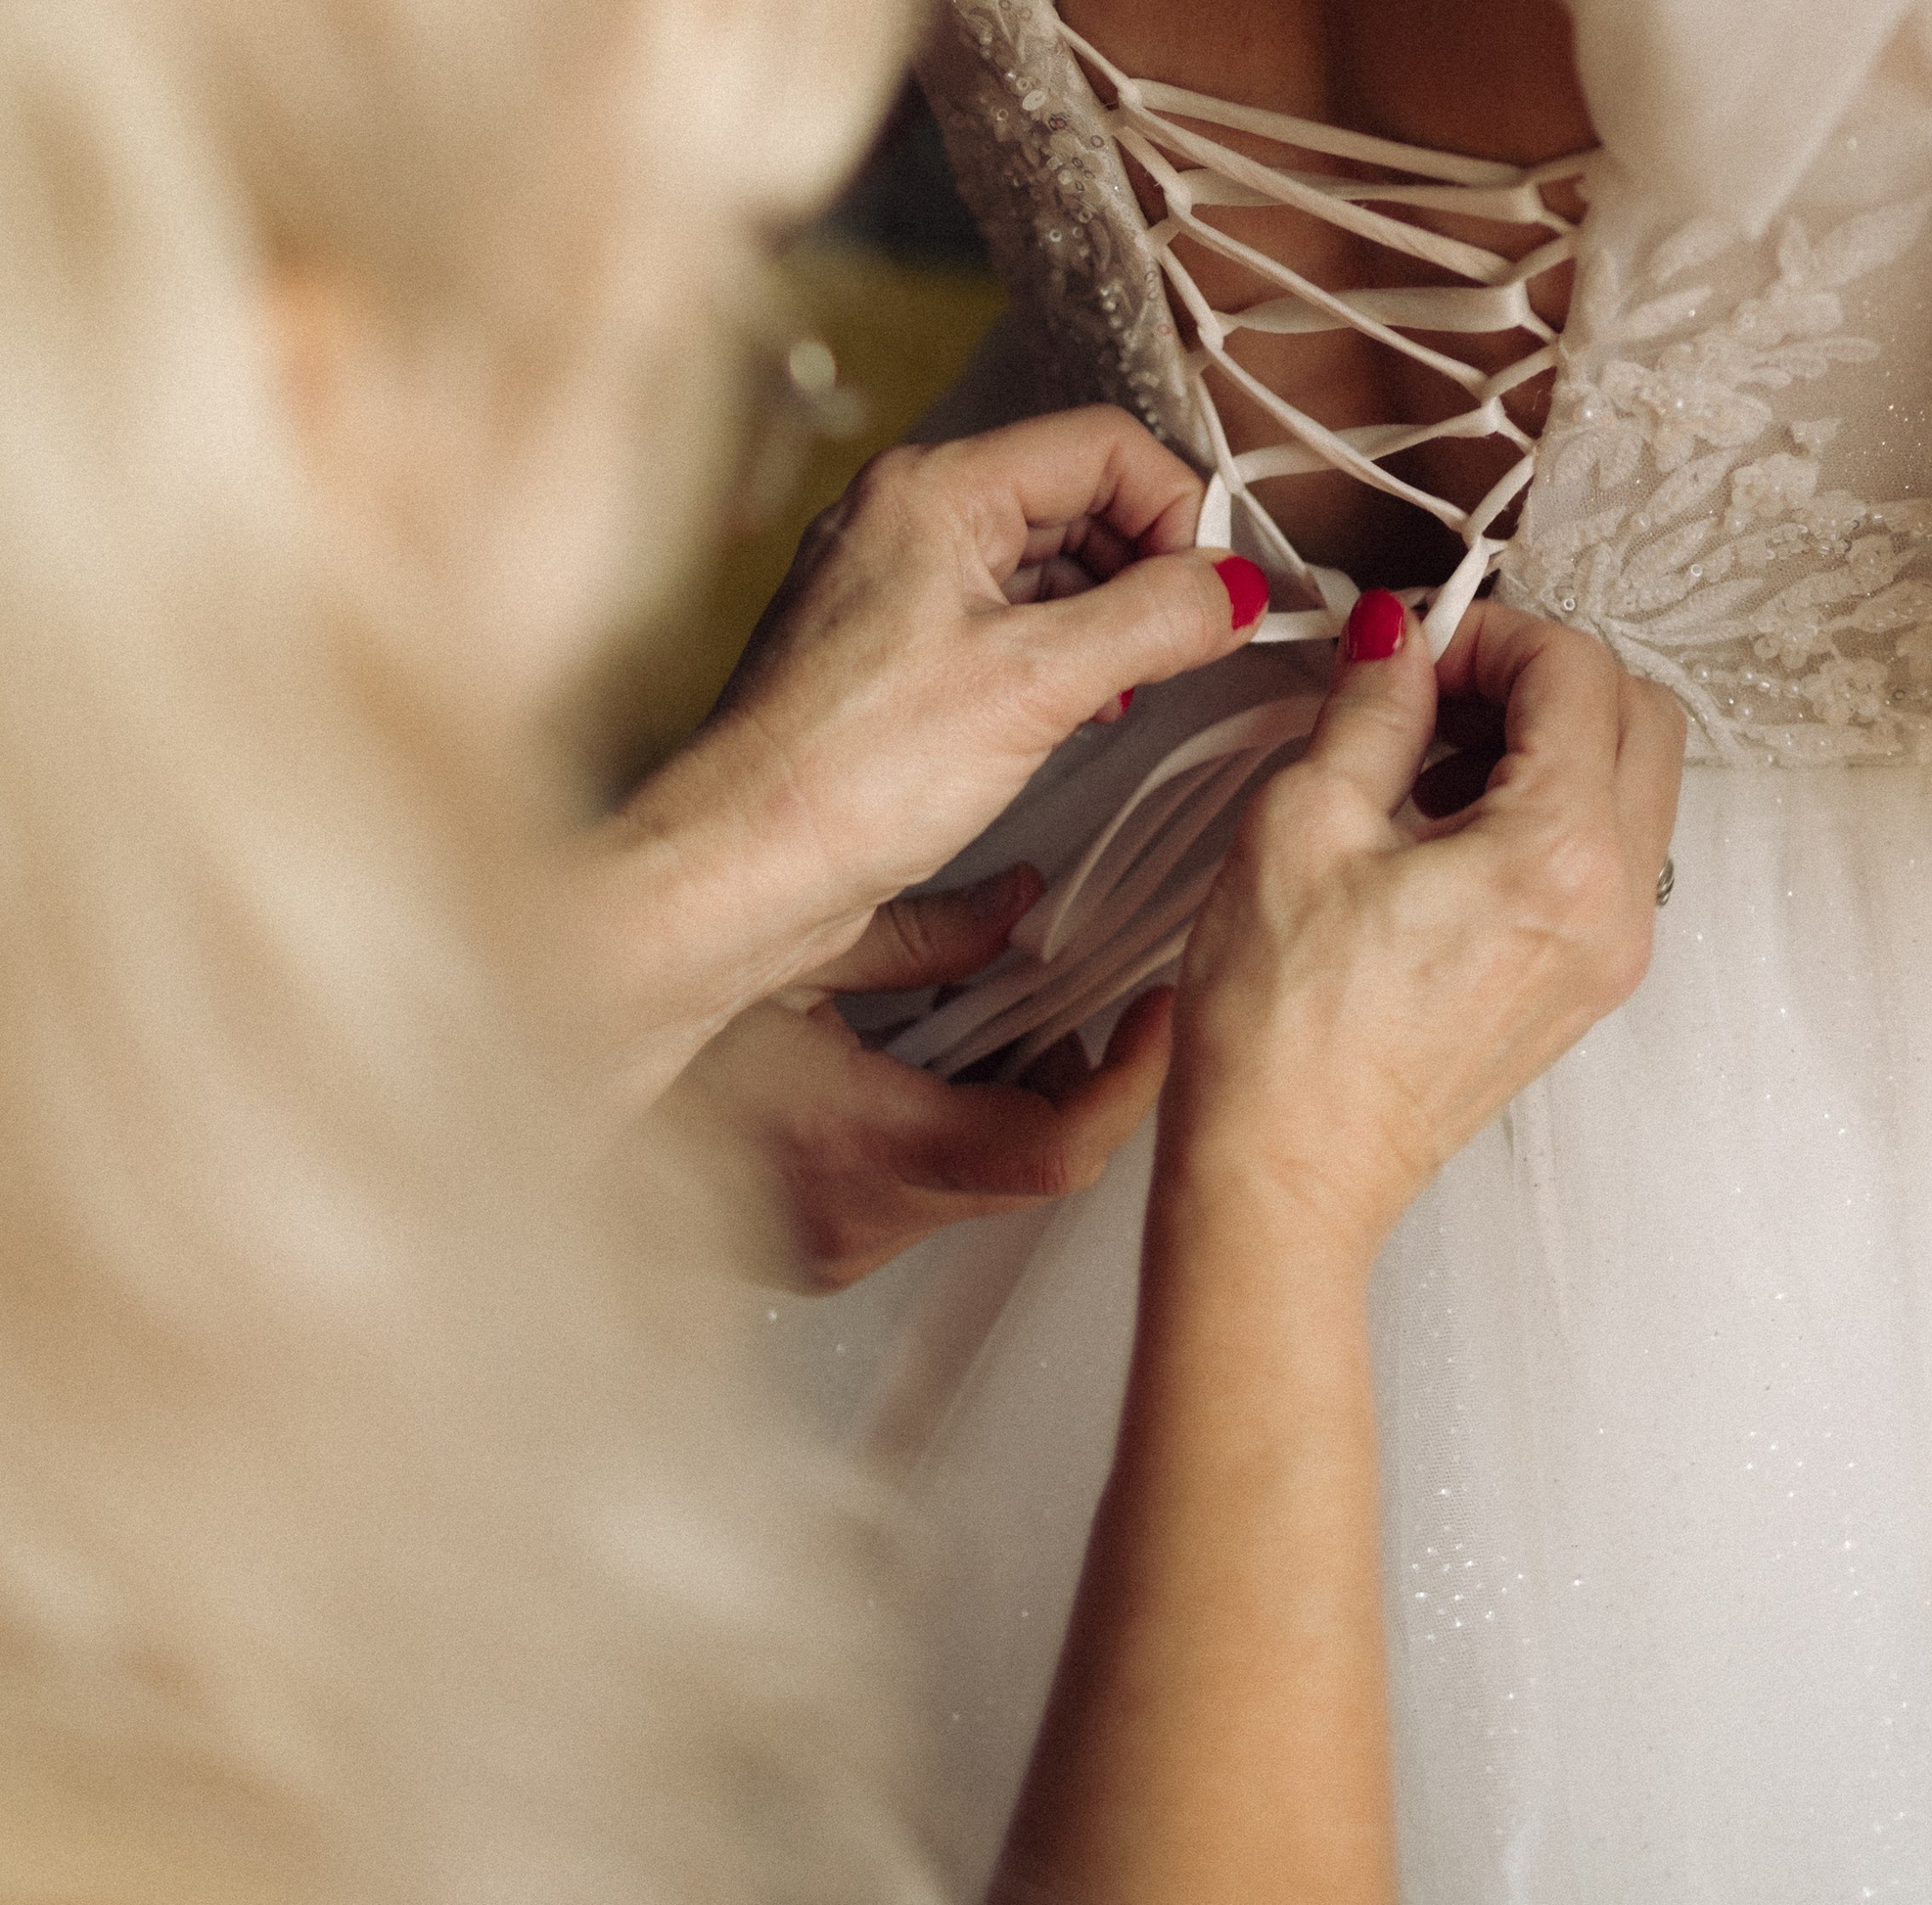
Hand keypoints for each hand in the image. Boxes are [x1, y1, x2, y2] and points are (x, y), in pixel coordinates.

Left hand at [570, 410, 1262, 1110]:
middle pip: (1075, 496)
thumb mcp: (1035, 685)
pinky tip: (1078, 710)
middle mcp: (906, 514)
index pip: (1102, 445)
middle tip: (1191, 644)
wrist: (736, 870)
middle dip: (1147, 566)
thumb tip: (1237, 590)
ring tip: (1130, 689)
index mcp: (935, 488)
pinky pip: (1002, 614)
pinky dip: (1058, 650)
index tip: (1215, 594)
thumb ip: (1153, 620)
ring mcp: (892, 580)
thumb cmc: (849, 772)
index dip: (1178, 510)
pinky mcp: (888, 647)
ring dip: (1107, 614)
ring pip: (1042, 560)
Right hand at [680, 866, 1177, 1288]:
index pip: (1052, 1150)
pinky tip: (935, 1065)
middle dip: (1079, 1084)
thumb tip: (1022, 905)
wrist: (547, 1093)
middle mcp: (859, 1224)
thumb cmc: (639, 1026)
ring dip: (1017, 1107)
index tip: (1155, 1019)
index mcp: (860, 1146)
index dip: (1130, 1085)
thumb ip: (923, 936)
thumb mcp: (791, 953)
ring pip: (987, 1189)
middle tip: (1088, 1002)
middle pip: (1032, 1169)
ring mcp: (836, 1251)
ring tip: (1005, 1020)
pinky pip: (929, 1201)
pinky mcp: (817, 1254)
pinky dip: (958, 1131)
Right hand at [1158, 598, 1682, 1269]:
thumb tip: (1397, 639)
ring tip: (1426, 761)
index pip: (1575, 671)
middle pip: (1638, 715)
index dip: (1489, 633)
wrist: (1284, 1181)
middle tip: (1434, 687)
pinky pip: (1604, 853)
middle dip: (1539, 675)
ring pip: (1632, 782)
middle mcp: (1614, 907)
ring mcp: (1609, 954)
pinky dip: (1547, 806)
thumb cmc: (1283, 1032)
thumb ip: (1373, 707)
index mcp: (1559, 856)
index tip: (1412, 649)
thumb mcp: (1305, 823)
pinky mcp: (1583, 985)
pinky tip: (1443, 826)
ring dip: (1548, 739)